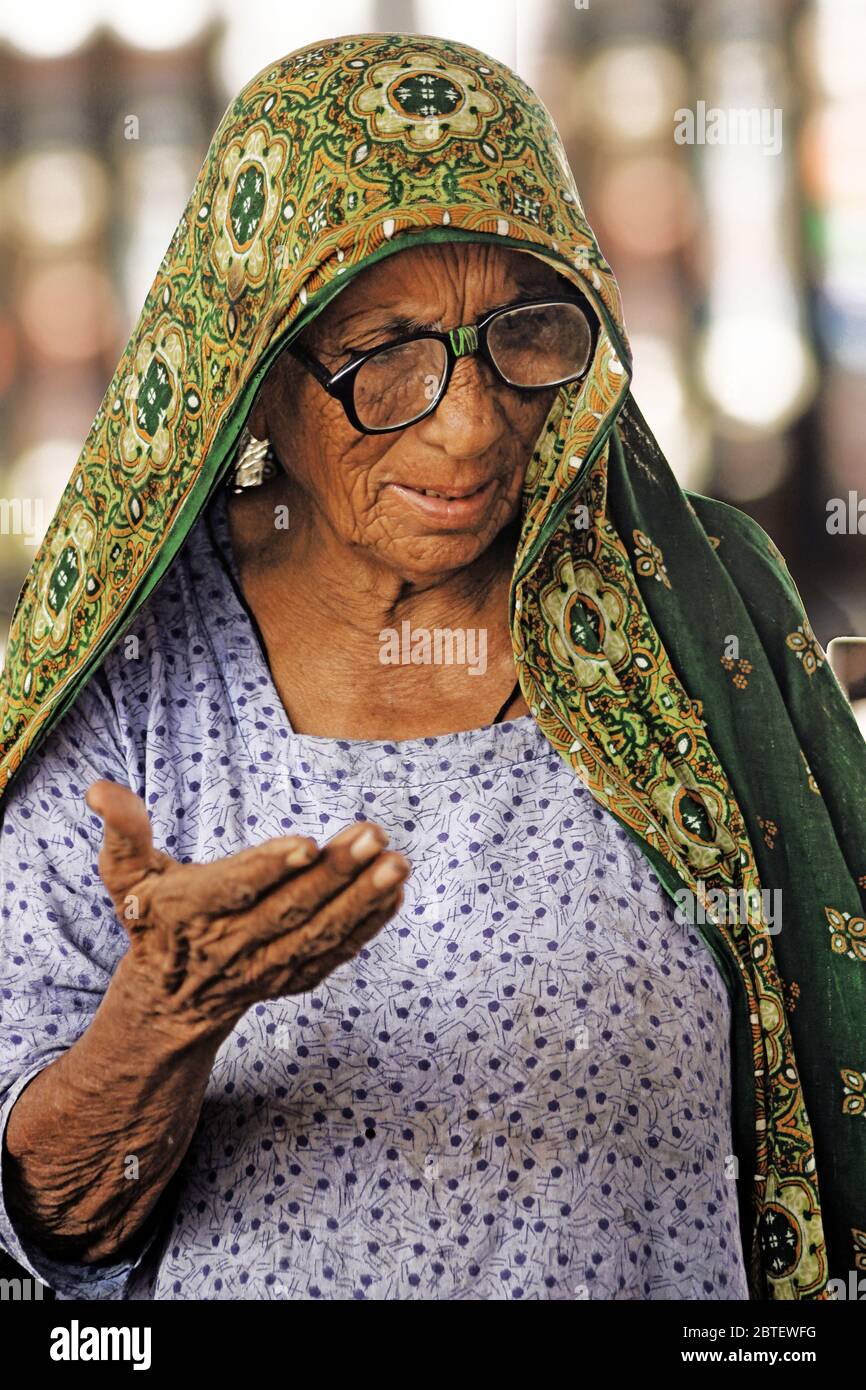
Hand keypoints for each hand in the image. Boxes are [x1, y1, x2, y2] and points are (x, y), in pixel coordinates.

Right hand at [84, 780, 410, 1043]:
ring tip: (397, 862)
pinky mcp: (293, 979)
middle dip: (334, 875)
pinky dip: (368, 926)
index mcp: (187, 913)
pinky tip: (394, 892)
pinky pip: (334, 954)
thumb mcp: (126, 875)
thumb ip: (123, 830)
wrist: (170, 999)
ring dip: (362, 901)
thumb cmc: (151, 918)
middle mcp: (228, 945)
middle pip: (286, 911)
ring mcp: (265, 968)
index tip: (306, 842)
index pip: (230, 890)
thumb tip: (99, 788)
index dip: (267, 868)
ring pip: (318, 935)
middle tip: (374, 835)